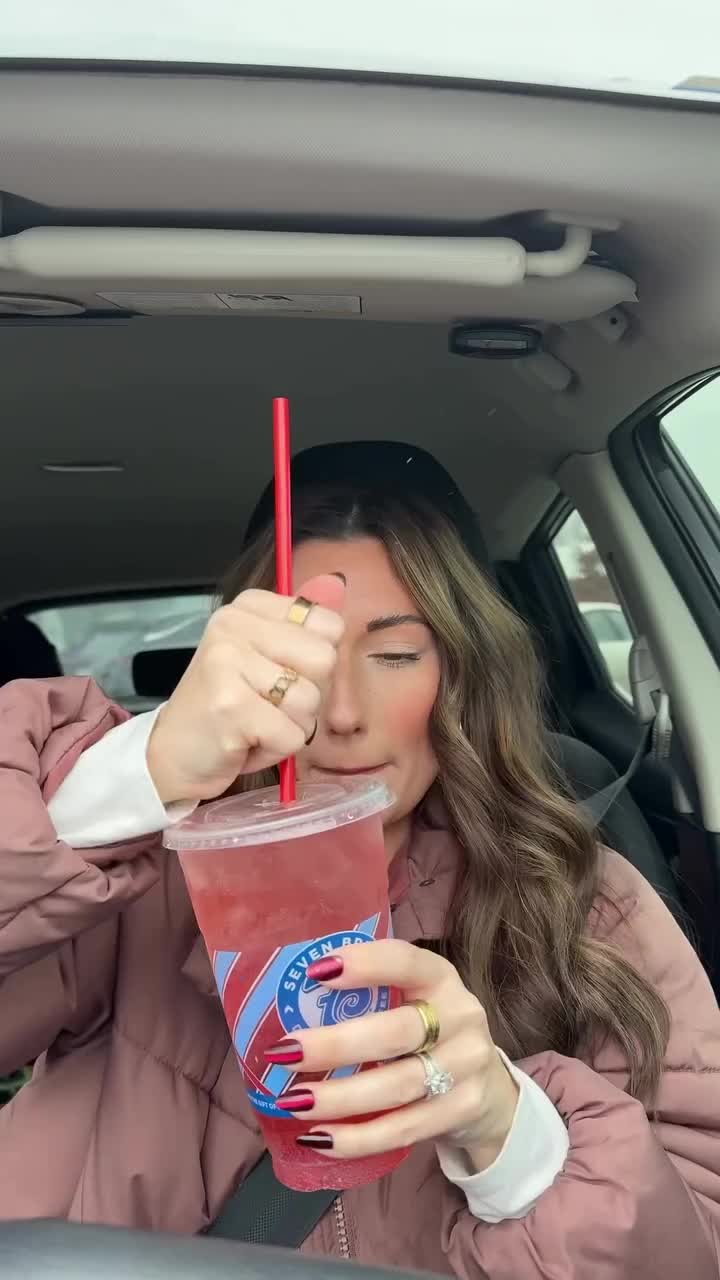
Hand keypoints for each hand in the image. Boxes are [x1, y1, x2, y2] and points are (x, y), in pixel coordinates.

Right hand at [146, 575, 344, 804]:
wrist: (174, 752)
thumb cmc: (228, 706)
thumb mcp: (266, 655)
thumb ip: (303, 622)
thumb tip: (337, 581)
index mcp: (246, 607)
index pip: (328, 625)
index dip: (315, 662)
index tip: (279, 673)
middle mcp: (233, 626)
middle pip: (324, 659)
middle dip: (307, 695)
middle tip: (268, 704)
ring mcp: (228, 664)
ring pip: (310, 700)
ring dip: (291, 726)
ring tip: (256, 723)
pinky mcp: (230, 707)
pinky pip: (293, 735)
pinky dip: (277, 749)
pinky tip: (246, 741)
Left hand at [266, 940, 518, 1171]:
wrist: (490, 1089)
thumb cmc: (430, 1033)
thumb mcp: (414, 1000)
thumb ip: (370, 996)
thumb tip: (284, 1002)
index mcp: (441, 977)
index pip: (405, 961)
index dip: (364, 964)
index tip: (316, 972)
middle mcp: (461, 1017)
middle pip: (397, 1032)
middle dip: (337, 1045)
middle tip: (286, 1053)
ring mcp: (466, 1067)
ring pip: (398, 1086)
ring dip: (340, 1098)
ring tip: (293, 1101)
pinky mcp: (462, 1112)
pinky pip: (404, 1130)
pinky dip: (358, 1138)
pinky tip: (318, 1138)